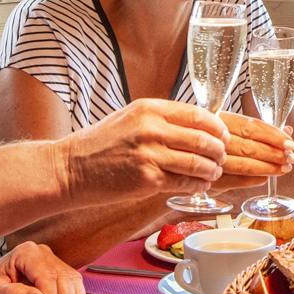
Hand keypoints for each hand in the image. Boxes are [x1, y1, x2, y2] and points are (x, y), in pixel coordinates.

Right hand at [60, 98, 225, 199]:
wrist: (70, 169)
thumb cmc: (100, 145)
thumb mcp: (130, 118)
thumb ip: (160, 119)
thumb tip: (197, 126)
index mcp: (149, 109)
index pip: (198, 114)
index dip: (217, 127)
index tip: (223, 135)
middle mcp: (151, 129)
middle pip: (203, 139)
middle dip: (219, 151)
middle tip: (222, 157)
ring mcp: (150, 155)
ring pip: (198, 163)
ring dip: (212, 170)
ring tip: (213, 172)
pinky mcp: (147, 180)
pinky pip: (184, 183)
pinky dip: (197, 185)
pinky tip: (199, 185)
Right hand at [214, 110, 293, 184]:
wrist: (181, 156)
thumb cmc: (211, 139)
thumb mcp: (233, 128)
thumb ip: (259, 130)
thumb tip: (288, 131)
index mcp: (219, 120)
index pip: (251, 126)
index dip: (273, 135)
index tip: (289, 142)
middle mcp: (212, 139)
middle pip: (249, 146)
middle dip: (274, 153)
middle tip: (290, 158)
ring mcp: (208, 161)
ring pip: (242, 165)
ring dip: (267, 168)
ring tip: (283, 168)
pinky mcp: (207, 180)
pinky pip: (234, 181)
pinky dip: (252, 180)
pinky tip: (264, 178)